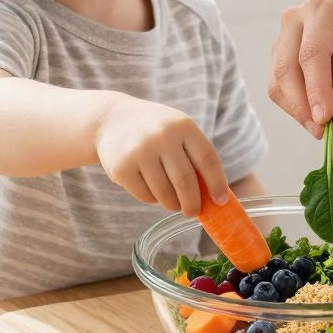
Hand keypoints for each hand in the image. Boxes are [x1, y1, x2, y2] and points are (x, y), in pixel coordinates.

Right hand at [95, 97, 228, 215]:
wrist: (112, 120)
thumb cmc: (155, 130)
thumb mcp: (178, 131)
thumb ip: (195, 157)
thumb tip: (215, 197)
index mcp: (183, 126)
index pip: (207, 159)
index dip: (217, 183)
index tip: (220, 201)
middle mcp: (162, 136)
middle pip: (185, 181)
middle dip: (193, 203)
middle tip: (193, 212)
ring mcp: (140, 151)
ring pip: (165, 193)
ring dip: (173, 204)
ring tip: (173, 202)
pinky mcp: (122, 168)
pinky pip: (145, 196)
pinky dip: (153, 199)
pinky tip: (151, 189)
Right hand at [268, 0, 332, 135]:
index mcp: (324, 8)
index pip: (312, 53)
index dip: (316, 89)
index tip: (324, 119)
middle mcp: (297, 18)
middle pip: (287, 67)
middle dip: (302, 104)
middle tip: (322, 132)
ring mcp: (285, 38)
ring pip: (278, 82)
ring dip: (298, 111)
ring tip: (326, 128)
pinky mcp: (282, 58)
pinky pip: (280, 90)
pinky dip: (296, 109)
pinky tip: (318, 120)